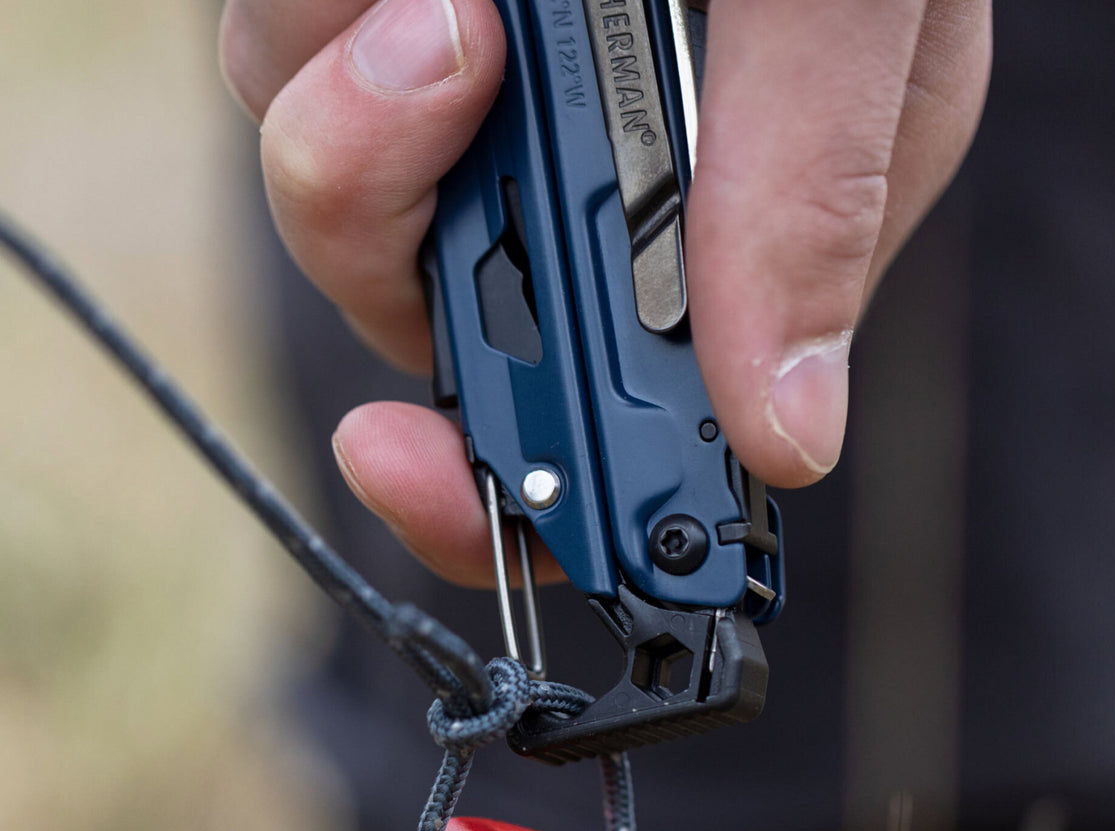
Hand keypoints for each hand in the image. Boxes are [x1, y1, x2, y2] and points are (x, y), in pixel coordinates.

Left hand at [220, 0, 989, 586]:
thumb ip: (823, 195)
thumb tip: (792, 430)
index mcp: (718, 234)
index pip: (608, 428)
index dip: (530, 497)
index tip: (466, 482)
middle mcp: (586, 192)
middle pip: (442, 328)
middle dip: (414, 271)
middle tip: (454, 107)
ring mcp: (471, 111)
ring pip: (342, 209)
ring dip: (360, 131)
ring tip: (450, 8)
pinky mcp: (373, 23)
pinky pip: (289, 69)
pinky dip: (322, 35)